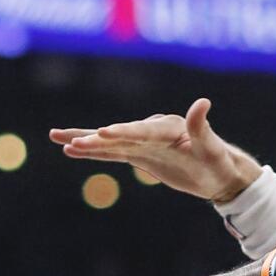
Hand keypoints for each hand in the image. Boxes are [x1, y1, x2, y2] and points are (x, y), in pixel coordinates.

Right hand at [50, 98, 261, 203]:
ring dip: (85, 141)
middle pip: (120, 135)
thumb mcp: (213, 148)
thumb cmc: (219, 161)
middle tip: (72, 141)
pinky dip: (93, 152)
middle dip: (95, 138)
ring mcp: (143, 142)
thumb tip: (203, 102)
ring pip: (110, 142)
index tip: (102, 133)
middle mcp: (152, 131)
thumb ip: (202, 128)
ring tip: (56, 138)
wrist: (219, 174)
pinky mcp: (139, 154)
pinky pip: (112, 152)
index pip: (142, 131)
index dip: (123, 132)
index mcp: (169, 128)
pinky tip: (71, 149)